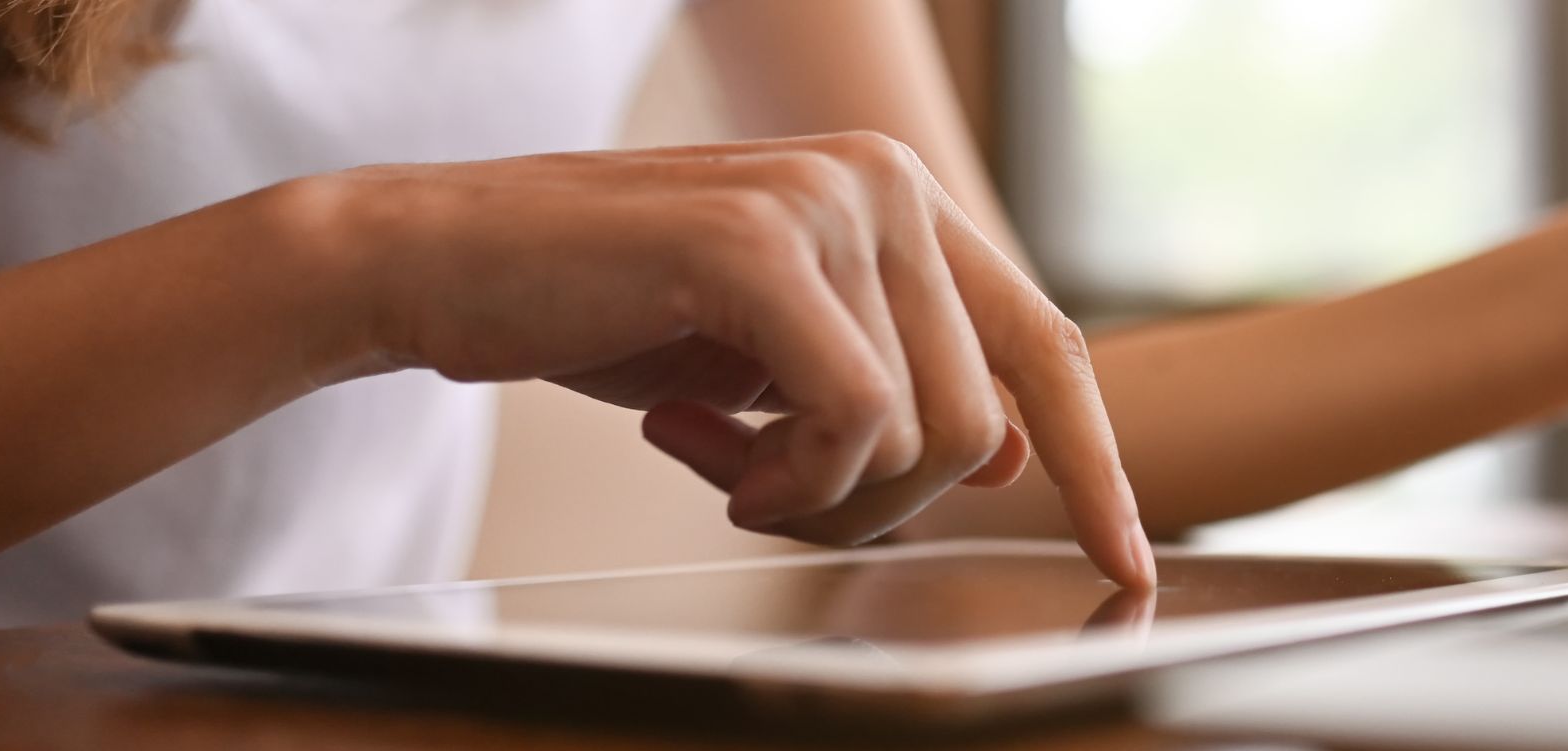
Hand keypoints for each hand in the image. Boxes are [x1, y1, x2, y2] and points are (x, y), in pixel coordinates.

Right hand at [269, 132, 1152, 585]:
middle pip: (981, 420)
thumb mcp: (775, 361)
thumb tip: (1009, 453)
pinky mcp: (764, 247)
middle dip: (880, 504)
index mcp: (901, 200)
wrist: (439, 264)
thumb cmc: (602, 311)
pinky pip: (853, 421)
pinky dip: (782, 476)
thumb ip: (894, 385)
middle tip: (764, 496)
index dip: (1093, 465)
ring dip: (815, 495)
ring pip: (922, 433)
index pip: (1044, 347)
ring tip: (716, 458)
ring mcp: (830, 202)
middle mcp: (885, 180)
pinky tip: (693, 443)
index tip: (1128, 558)